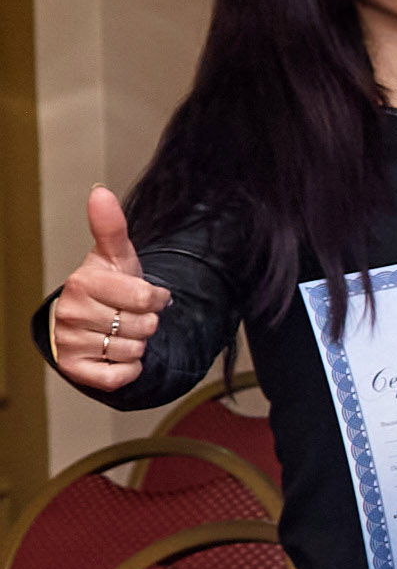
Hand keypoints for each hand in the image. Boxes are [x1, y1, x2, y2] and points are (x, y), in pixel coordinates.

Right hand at [46, 186, 161, 394]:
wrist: (89, 322)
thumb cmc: (109, 287)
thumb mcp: (116, 257)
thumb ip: (111, 228)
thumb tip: (99, 191)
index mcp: (82, 282)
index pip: (145, 298)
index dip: (156, 299)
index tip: (145, 297)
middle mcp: (69, 312)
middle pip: (143, 326)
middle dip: (147, 323)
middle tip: (129, 316)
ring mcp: (69, 342)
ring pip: (133, 351)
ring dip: (138, 345)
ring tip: (121, 333)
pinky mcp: (73, 369)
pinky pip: (119, 377)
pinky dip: (129, 370)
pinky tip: (117, 355)